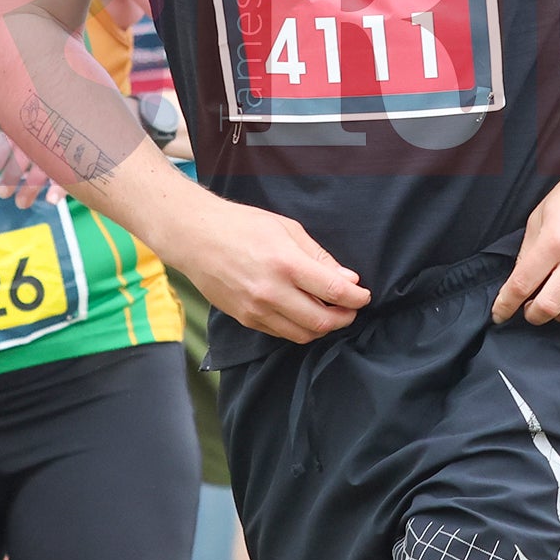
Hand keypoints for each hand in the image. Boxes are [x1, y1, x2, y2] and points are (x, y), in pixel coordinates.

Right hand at [0, 103, 62, 208]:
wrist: (80, 106)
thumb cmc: (48, 103)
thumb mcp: (23, 103)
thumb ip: (0, 110)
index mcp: (20, 132)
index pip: (4, 144)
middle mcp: (35, 146)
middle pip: (20, 164)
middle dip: (10, 178)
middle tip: (2, 193)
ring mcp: (52, 157)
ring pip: (39, 174)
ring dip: (29, 189)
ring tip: (21, 203)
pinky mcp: (71, 167)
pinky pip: (65, 179)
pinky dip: (57, 190)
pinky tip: (51, 199)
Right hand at [170, 192, 370, 345]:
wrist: (195, 237)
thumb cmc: (242, 225)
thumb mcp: (287, 228)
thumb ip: (319, 257)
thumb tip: (347, 279)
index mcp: (286, 263)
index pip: (334, 292)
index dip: (356, 298)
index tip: (364, 295)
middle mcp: (272, 292)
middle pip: (322, 321)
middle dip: (344, 318)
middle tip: (351, 309)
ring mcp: (256, 309)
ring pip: (302, 334)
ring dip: (323, 327)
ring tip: (331, 313)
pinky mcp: (245, 319)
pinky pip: (281, 333)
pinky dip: (299, 328)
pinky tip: (303, 314)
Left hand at [491, 170, 559, 325]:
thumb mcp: (542, 214)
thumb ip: (528, 251)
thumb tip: (519, 284)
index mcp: (555, 240)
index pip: (523, 284)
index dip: (505, 305)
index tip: (499, 314)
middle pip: (550, 308)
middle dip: (532, 315)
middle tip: (529, 309)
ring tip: (556, 302)